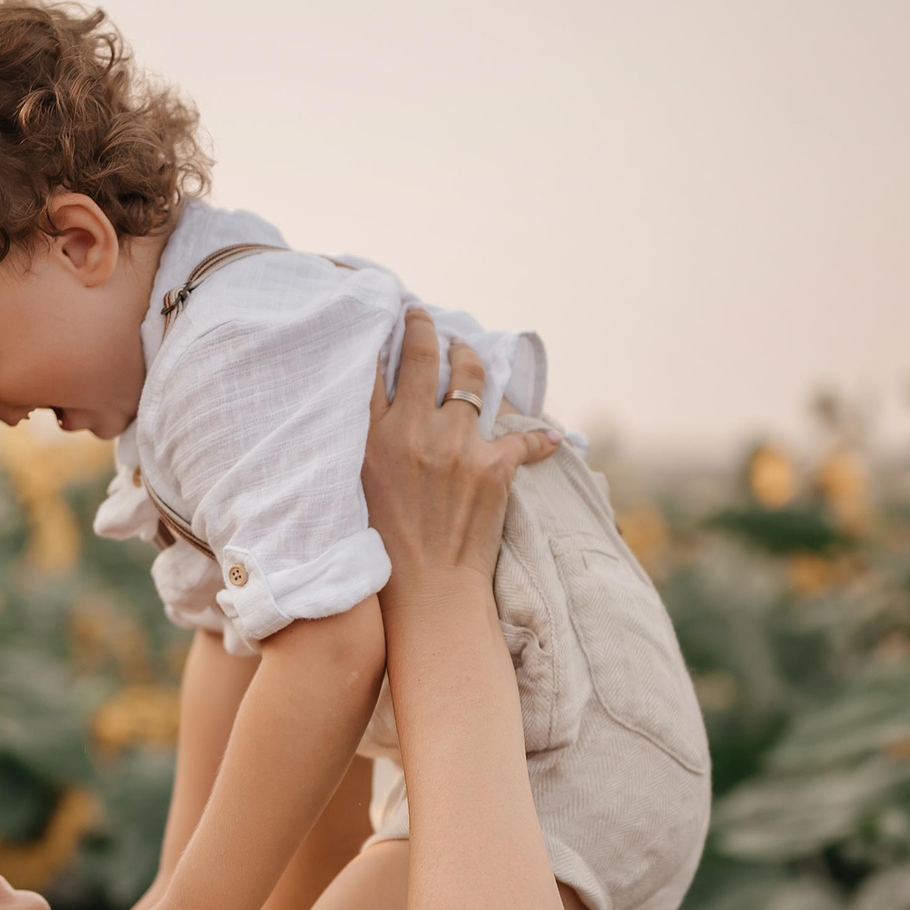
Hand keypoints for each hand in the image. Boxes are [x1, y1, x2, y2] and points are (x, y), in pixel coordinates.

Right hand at [363, 310, 563, 602]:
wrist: (426, 592)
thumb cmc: (381, 551)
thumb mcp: (354, 490)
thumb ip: (363, 447)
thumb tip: (373, 418)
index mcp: (372, 438)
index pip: (373, 368)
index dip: (383, 335)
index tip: (387, 317)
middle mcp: (413, 431)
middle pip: (423, 358)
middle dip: (424, 328)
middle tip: (424, 317)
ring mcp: (456, 445)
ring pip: (471, 380)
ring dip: (470, 361)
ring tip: (468, 353)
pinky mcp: (493, 467)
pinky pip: (524, 440)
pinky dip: (541, 441)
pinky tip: (555, 438)